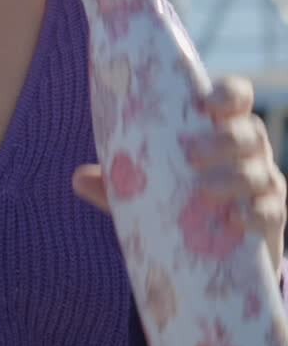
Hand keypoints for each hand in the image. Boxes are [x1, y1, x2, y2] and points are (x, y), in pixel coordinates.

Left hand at [72, 75, 286, 279]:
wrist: (216, 252)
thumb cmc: (180, 201)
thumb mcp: (147, 190)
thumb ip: (118, 183)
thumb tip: (77, 177)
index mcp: (221, 129)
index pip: (236, 97)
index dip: (228, 93)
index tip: (207, 101)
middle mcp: (249, 152)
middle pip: (251, 133)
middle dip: (225, 140)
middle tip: (191, 154)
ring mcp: (265, 184)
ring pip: (260, 172)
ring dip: (234, 178)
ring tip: (204, 190)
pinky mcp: (271, 218)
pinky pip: (271, 211)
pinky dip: (254, 214)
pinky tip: (233, 220)